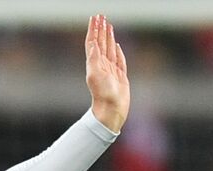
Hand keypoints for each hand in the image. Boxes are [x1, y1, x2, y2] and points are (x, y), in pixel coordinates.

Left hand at [85, 13, 128, 133]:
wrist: (111, 110)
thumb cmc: (103, 95)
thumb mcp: (95, 75)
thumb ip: (93, 59)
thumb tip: (92, 43)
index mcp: (95, 64)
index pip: (93, 42)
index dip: (94, 30)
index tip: (95, 18)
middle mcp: (102, 65)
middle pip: (101, 43)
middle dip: (101, 29)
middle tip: (101, 17)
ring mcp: (111, 71)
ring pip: (109, 49)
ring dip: (108, 37)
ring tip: (108, 26)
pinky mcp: (120, 76)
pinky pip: (119, 60)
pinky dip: (117, 51)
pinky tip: (116, 45)